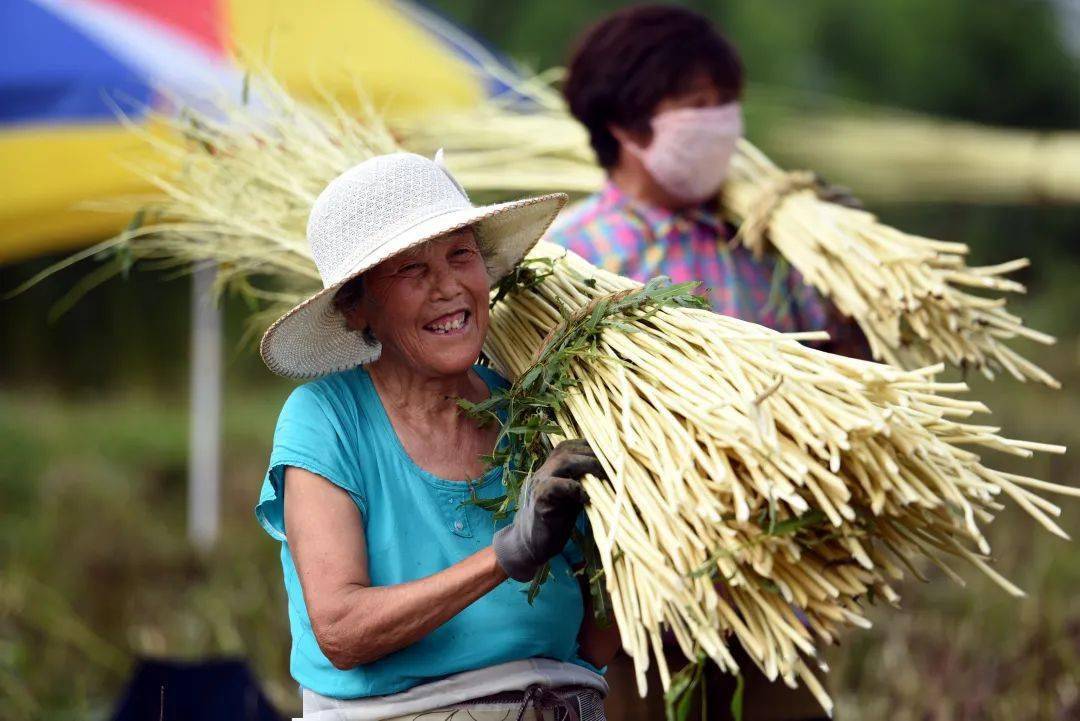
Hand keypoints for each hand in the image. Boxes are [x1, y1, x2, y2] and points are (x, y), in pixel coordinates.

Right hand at [493, 439, 603, 581]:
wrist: (534, 541)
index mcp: (554, 464)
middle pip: (569, 449)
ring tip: (604, 476)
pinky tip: (587, 498)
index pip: (574, 444)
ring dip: (587, 465)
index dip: (594, 446)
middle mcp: (545, 468)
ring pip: (563, 461)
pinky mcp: (539, 498)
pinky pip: (555, 485)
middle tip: (616, 466)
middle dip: (595, 454)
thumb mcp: (576, 493)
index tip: (615, 454)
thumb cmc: (559, 517)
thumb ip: (587, 479)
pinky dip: (574, 488)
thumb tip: (616, 471)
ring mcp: (540, 481)